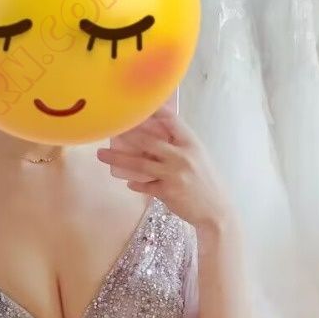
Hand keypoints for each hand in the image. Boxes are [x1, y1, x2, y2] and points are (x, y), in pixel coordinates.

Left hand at [97, 106, 230, 233]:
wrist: (216, 211)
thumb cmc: (206, 182)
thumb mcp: (198, 157)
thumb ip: (179, 146)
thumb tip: (154, 137)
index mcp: (191, 144)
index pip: (171, 120)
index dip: (153, 112)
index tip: (136, 106)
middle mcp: (182, 156)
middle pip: (148, 141)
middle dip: (126, 134)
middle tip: (109, 129)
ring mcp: (173, 174)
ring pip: (140, 164)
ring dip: (118, 158)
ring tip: (101, 155)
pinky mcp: (167, 192)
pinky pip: (145, 185)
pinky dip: (135, 183)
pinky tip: (128, 182)